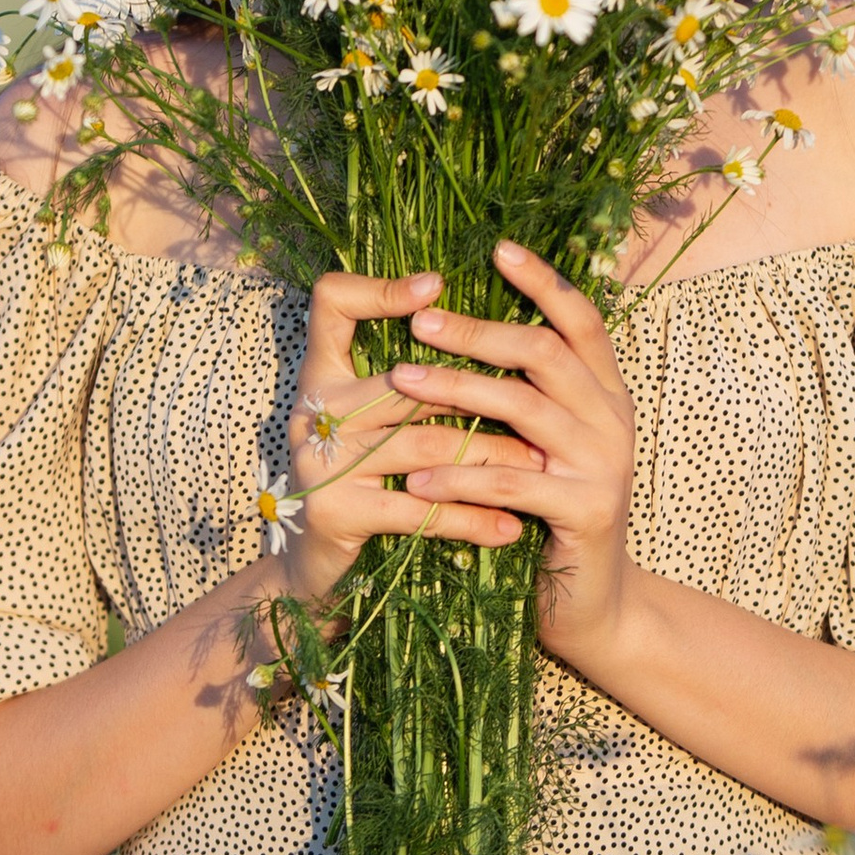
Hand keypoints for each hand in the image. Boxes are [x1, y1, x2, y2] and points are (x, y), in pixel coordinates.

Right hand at [283, 271, 525, 598]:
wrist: (310, 568)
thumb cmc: (357, 483)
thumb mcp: (368, 423)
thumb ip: (406, 383)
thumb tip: (481, 332)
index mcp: (321, 374)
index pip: (331, 303)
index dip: (378, 289)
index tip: (438, 286)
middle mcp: (314, 409)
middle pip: (409, 382)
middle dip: (483, 394)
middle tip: (545, 402)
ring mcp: (322, 461)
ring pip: (426, 445)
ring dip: (492, 456)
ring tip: (541, 464)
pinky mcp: (335, 513)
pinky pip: (419, 510)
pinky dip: (471, 519)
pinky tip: (510, 526)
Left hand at [386, 242, 638, 664]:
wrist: (592, 604)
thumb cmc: (552, 516)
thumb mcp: (546, 447)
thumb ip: (528, 395)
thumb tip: (471, 332)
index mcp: (607, 393)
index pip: (581, 319)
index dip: (543, 281)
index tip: (497, 248)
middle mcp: (614, 419)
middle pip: (545, 352)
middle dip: (478, 331)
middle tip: (417, 320)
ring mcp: (605, 465)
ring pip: (524, 409)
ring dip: (456, 391)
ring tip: (398, 382)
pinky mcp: (586, 512)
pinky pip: (512, 482)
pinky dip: (458, 476)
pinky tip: (413, 476)